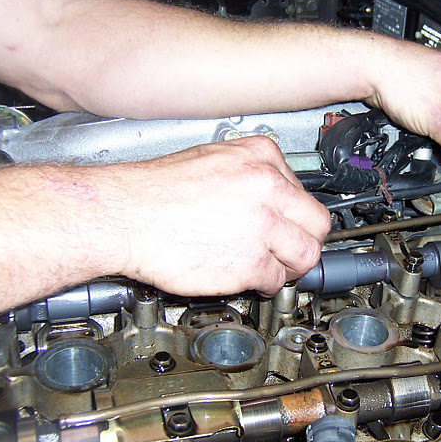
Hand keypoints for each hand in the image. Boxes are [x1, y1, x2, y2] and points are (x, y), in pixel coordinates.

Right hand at [111, 136, 330, 296]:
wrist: (123, 215)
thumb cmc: (155, 191)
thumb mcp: (212, 160)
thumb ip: (250, 177)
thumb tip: (272, 201)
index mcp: (262, 156)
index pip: (303, 192)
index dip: (295, 217)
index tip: (290, 227)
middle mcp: (268, 186)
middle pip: (316, 224)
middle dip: (306, 242)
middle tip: (291, 254)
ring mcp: (263, 224)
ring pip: (305, 255)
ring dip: (291, 267)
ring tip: (273, 269)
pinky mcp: (250, 261)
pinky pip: (276, 280)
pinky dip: (264, 285)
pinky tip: (247, 279)